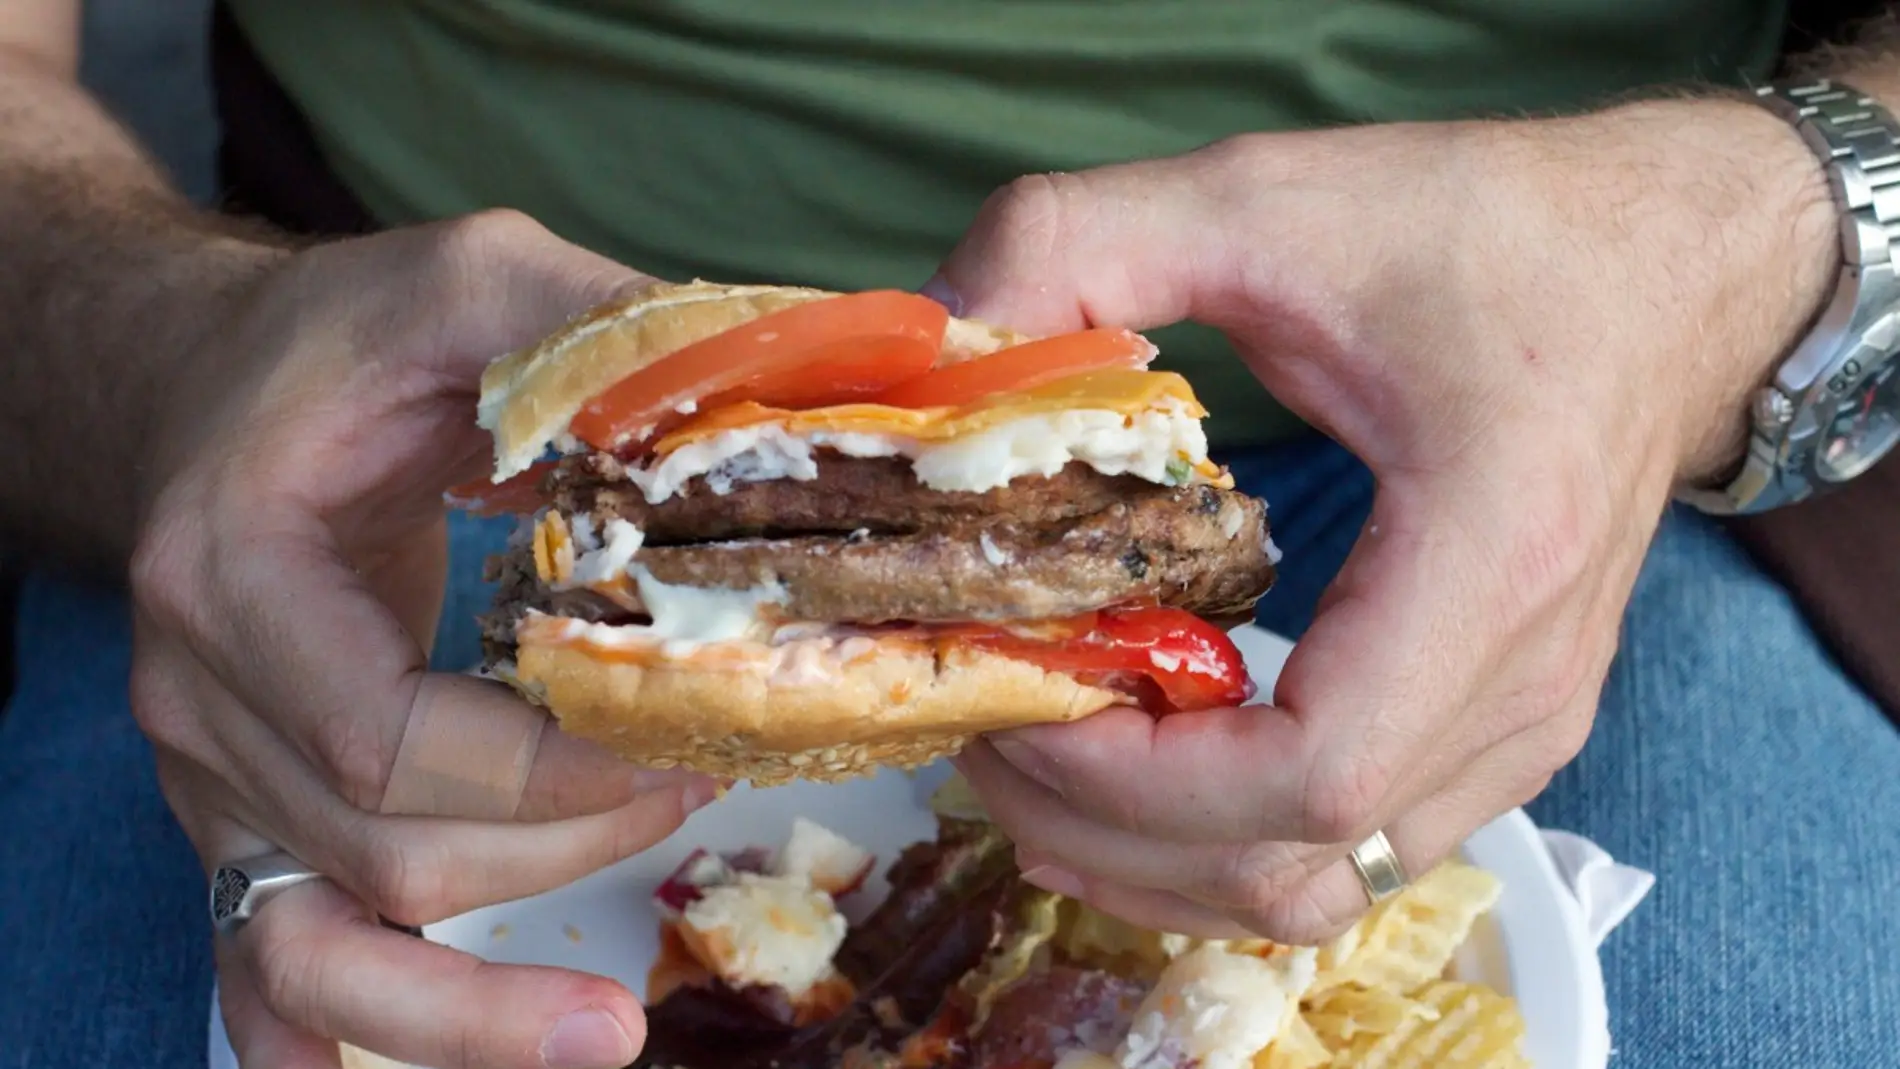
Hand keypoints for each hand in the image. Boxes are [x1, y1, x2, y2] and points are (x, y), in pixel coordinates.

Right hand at [129, 211, 715, 1068]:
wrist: (206, 390)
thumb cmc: (339, 344)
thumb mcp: (464, 283)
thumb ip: (583, 321)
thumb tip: (757, 373)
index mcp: (235, 572)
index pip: (383, 741)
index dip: (548, 775)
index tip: (684, 743)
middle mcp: (201, 695)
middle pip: (380, 854)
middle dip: (560, 853)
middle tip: (701, 796)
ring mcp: (211, 775)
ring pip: (317, 946)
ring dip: (457, 1013)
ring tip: (605, 1037)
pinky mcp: (242, 815)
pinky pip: (261, 960)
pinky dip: (330, 1034)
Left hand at [935, 98, 1836, 942]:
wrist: (1658, 268)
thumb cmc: (1493, 232)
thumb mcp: (1270, 196)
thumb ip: (1083, 238)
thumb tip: (933, 335)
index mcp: (1487, 557)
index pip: (1308, 772)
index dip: (1131, 778)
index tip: (1017, 701)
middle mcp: (1524, 681)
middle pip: (1291, 862)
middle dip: (1100, 825)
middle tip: (979, 725)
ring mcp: (1524, 727)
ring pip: (1317, 889)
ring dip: (1151, 859)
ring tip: (1034, 762)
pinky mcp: (1501, 732)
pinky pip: (1348, 855)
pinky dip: (1219, 846)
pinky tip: (1129, 776)